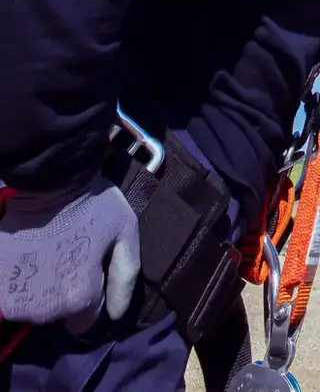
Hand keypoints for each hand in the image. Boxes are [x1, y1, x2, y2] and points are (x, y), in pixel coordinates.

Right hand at [0, 179, 139, 325]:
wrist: (50, 179)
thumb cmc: (92, 203)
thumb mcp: (125, 229)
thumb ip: (125, 276)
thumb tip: (116, 314)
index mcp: (80, 296)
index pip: (86, 321)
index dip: (90, 295)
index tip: (88, 270)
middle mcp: (46, 307)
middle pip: (59, 315)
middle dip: (65, 293)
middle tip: (67, 258)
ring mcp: (18, 299)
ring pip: (35, 307)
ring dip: (41, 289)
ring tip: (48, 255)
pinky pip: (11, 297)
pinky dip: (19, 282)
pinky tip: (29, 259)